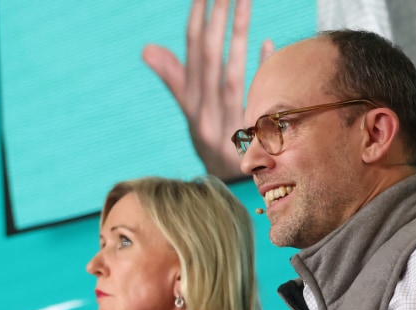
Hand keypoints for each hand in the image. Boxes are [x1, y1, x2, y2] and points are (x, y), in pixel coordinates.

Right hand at [141, 0, 272, 179]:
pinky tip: (267, 43)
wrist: (232, 186)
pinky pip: (257, 100)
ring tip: (245, 0)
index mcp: (193, 101)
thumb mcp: (191, 112)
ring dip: (237, 36)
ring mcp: (227, 124)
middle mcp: (206, 111)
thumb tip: (147, 49)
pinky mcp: (250, 136)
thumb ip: (174, 78)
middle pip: (210, 59)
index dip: (197, 21)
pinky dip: (261, 72)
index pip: (192, 54)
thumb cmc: (213, 140)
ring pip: (230, 74)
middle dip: (217, 19)